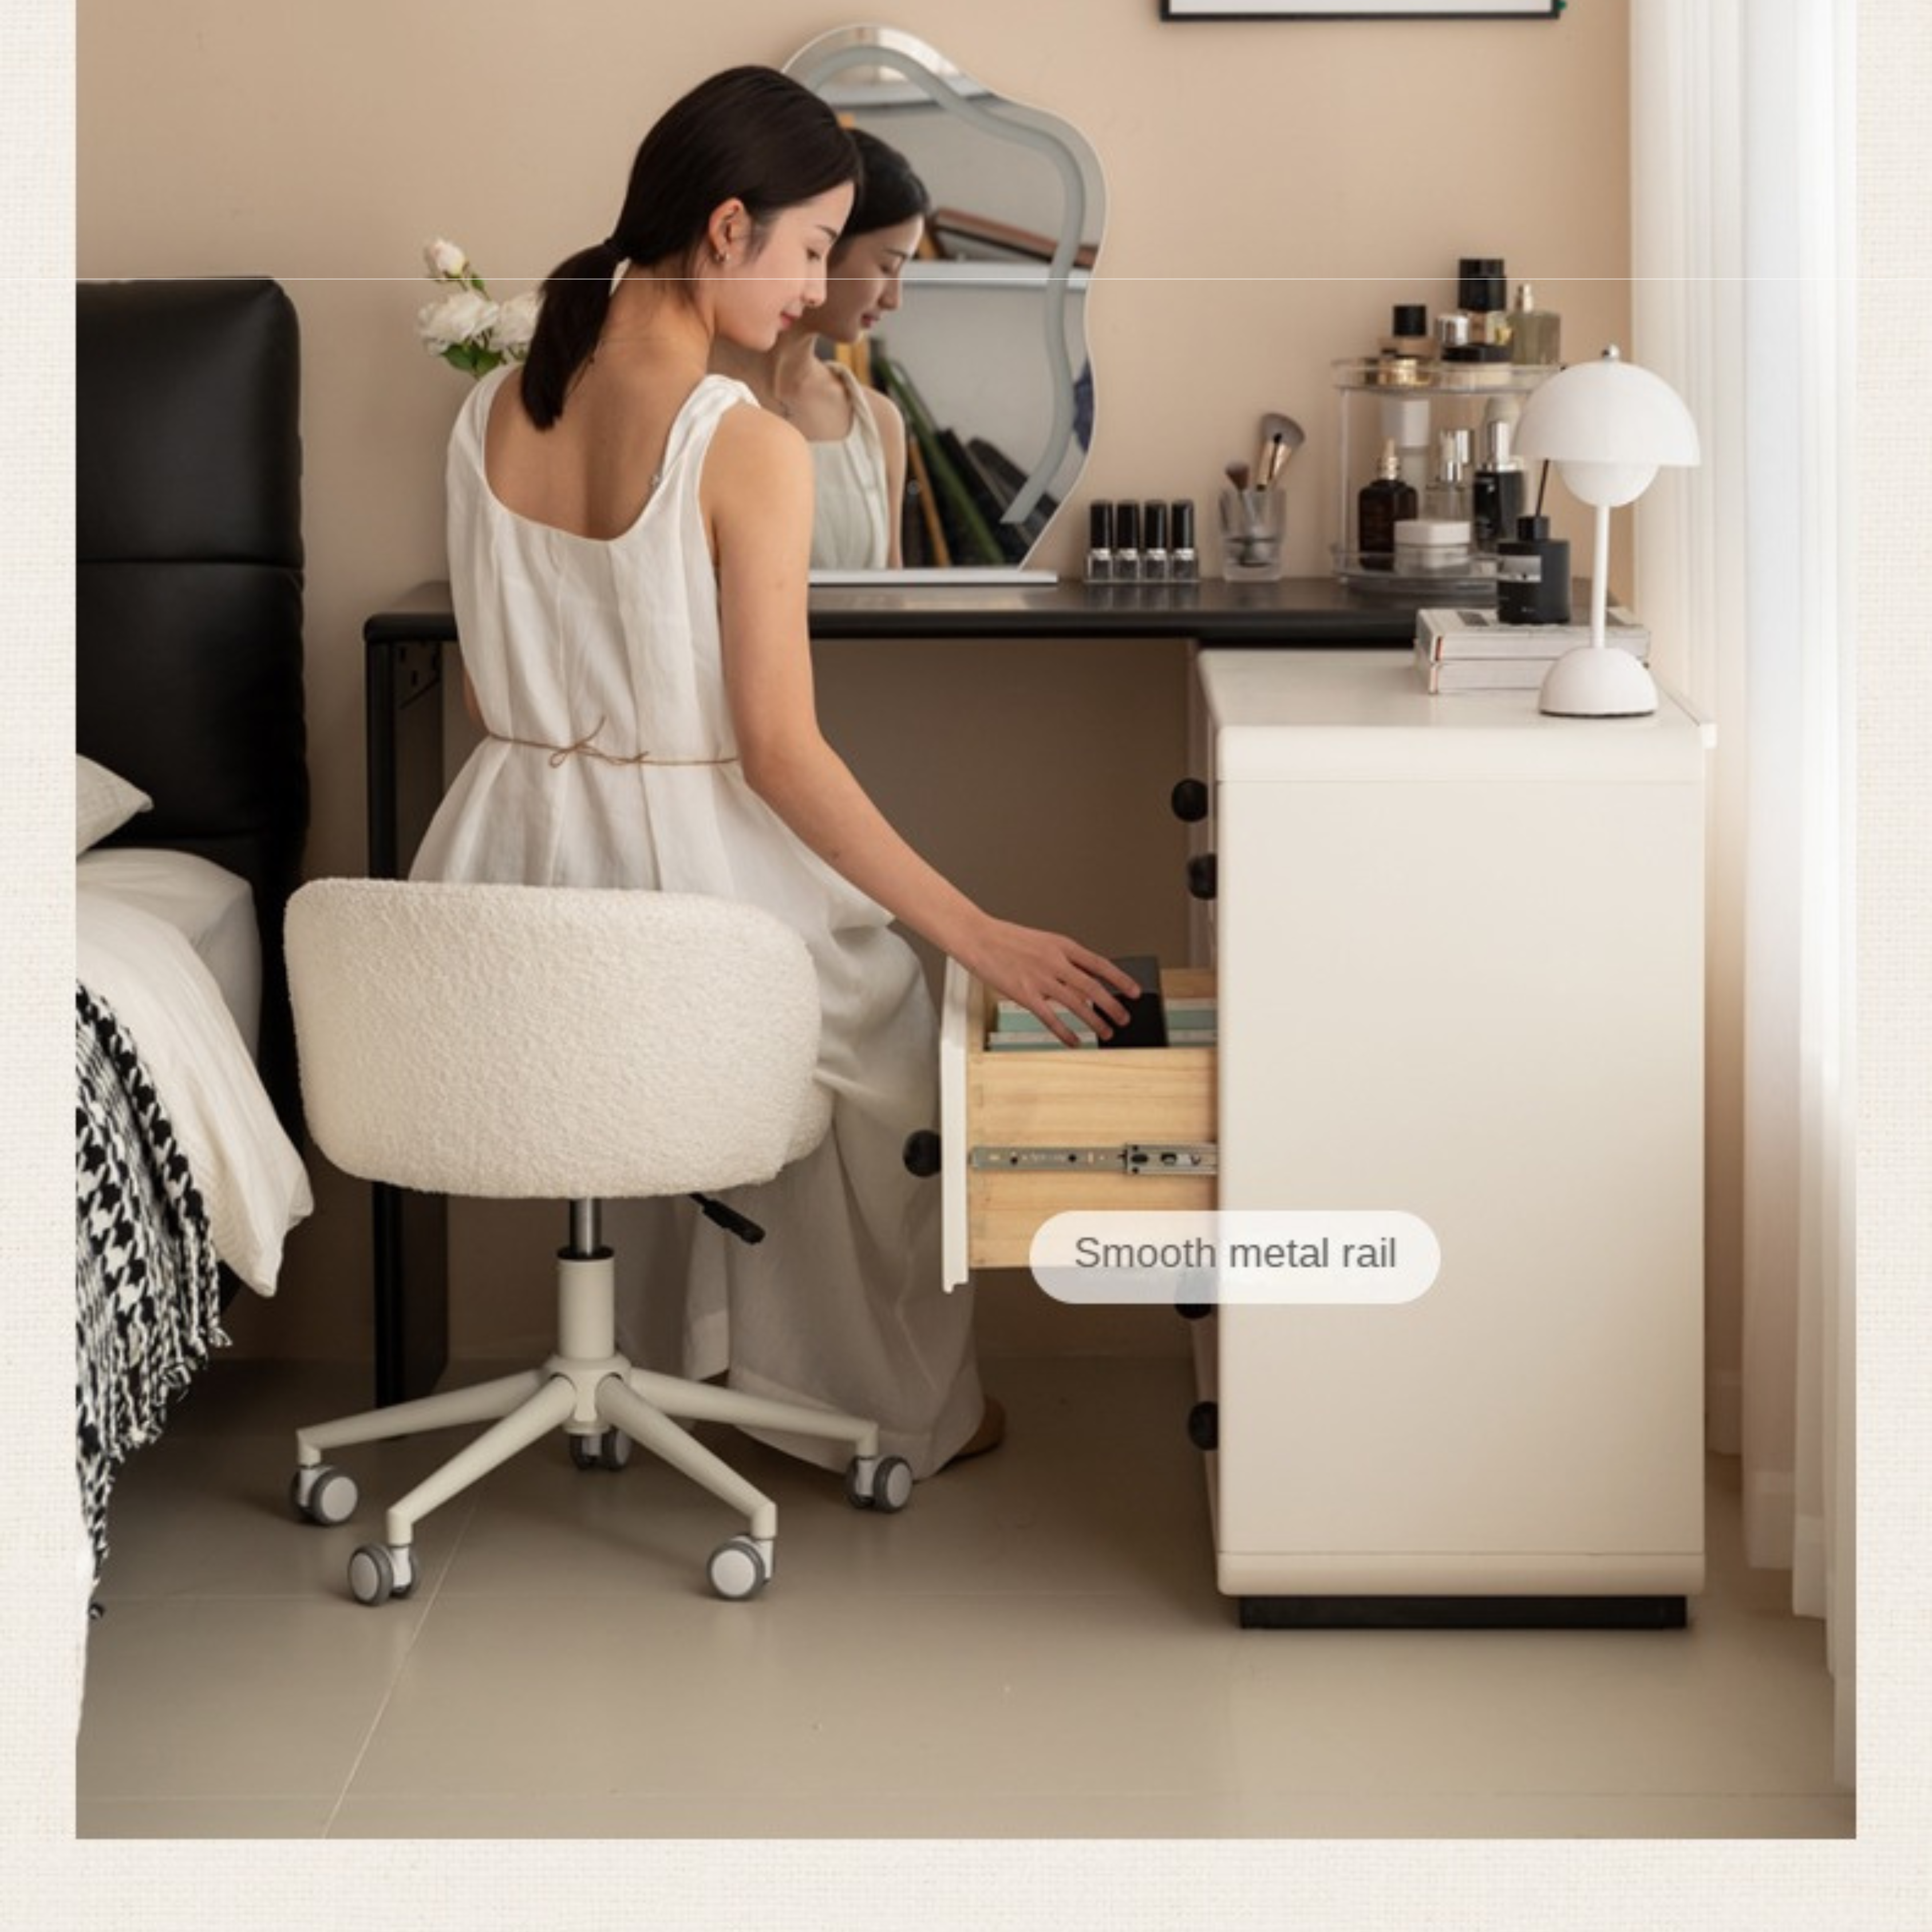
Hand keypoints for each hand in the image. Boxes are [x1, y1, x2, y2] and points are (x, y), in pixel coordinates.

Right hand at [960, 919, 1141, 1047]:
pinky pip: (1050, 1018)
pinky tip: (1074, 1041)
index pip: (1100, 964)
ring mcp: (1041, 979)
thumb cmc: (1007, 940)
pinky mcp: (1025, 994)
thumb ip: (1063, 961)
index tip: (1135, 992)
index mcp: (1062, 945)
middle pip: (1093, 987)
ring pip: (1077, 1004)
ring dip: (1095, 1021)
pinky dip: (1065, 1032)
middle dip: (1113, 1005)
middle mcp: (1055, 962)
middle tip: (1125, 1019)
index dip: (1121, 979)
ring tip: (1106, 1033)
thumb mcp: (1042, 943)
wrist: (978, 937)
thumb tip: (1082, 984)